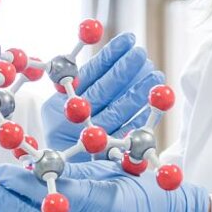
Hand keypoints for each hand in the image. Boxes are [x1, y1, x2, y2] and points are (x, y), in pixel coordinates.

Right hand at [40, 33, 163, 160]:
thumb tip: (120, 50)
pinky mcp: (107, 156)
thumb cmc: (66, 128)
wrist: (60, 172)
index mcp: (56, 106)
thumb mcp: (65, 103)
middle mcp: (70, 123)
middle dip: (125, 69)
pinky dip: (142, 116)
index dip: (109, 55)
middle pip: (103, 92)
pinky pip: (127, 133)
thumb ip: (87, 80)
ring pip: (117, 111)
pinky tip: (155, 102)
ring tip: (155, 72)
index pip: (87, 75)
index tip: (128, 39)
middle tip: (142, 53)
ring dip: (137, 90)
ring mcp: (89, 139)